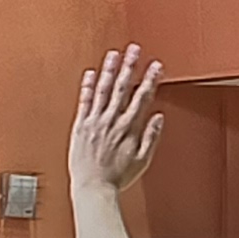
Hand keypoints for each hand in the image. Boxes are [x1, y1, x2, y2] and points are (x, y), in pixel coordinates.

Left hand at [71, 47, 165, 195]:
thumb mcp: (142, 161)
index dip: (150, 79)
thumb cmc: (117, 178)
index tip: (156, 65)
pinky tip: (91, 73)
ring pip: (103, 90)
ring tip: (114, 54)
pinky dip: (87, 86)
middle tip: (135, 49)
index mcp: (129, 129)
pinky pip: (84, 102)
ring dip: (109, 70)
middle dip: (130, 66)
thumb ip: (151, 137)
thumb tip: (158, 118)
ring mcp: (95, 122)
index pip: (142, 98)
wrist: (93, 188)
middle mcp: (112, 121)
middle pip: (122, 88)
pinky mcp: (80, 126)